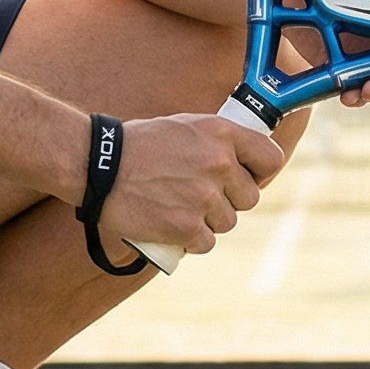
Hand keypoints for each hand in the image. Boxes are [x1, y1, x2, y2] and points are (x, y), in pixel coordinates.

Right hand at [95, 113, 287, 258]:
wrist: (99, 164)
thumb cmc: (139, 144)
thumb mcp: (186, 126)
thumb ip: (218, 142)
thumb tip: (245, 163)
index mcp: (221, 133)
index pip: (270, 158)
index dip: (260, 172)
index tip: (246, 178)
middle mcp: (218, 164)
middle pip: (249, 197)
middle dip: (229, 200)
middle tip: (201, 196)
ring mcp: (204, 197)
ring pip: (227, 222)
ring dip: (208, 221)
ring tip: (179, 207)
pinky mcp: (187, 226)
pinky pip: (206, 242)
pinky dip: (192, 240)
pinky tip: (173, 226)